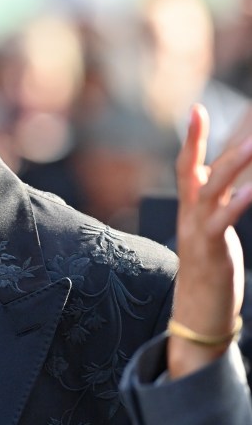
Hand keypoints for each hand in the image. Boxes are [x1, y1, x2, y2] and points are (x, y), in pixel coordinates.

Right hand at [169, 103, 251, 377]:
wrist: (196, 314)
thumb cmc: (209, 272)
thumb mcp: (210, 233)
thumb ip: (216, 207)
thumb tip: (226, 185)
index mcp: (189, 210)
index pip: (186, 166)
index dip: (191, 138)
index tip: (196, 109)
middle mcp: (188, 215)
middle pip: (195, 170)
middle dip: (206, 141)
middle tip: (223, 114)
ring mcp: (196, 231)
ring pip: (211, 189)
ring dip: (232, 165)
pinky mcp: (210, 249)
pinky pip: (223, 220)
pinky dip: (239, 202)